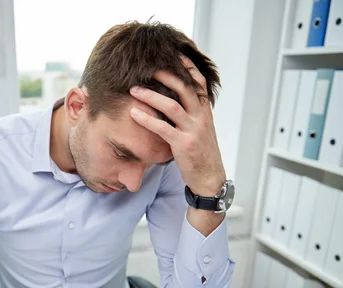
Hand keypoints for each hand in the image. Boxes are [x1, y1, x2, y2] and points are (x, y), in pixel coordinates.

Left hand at [128, 55, 225, 196]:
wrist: (209, 178)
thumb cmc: (200, 153)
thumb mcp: (200, 129)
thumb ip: (192, 114)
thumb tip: (178, 99)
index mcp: (205, 112)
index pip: (199, 83)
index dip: (188, 68)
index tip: (175, 55)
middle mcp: (201, 117)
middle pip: (184, 89)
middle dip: (165, 75)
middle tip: (147, 68)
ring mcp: (193, 130)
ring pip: (172, 106)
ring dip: (151, 96)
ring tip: (134, 89)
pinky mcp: (183, 144)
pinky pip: (162, 128)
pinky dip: (146, 119)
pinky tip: (133, 114)